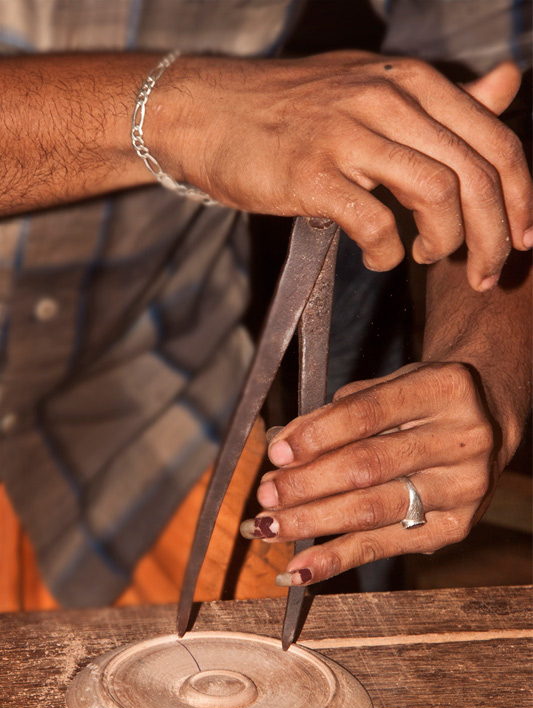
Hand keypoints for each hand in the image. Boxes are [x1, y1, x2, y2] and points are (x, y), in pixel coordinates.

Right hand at [158, 55, 531, 290]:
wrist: (208, 110)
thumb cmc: (291, 109)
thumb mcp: (376, 89)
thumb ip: (446, 98)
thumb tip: (509, 82)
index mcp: (413, 82)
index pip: (496, 140)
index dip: (520, 199)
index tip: (521, 238)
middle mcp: (388, 100)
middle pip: (475, 175)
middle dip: (494, 237)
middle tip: (487, 274)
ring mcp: (348, 135)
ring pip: (437, 195)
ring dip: (447, 244)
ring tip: (428, 259)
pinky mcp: (311, 174)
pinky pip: (375, 223)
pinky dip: (387, 253)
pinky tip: (379, 257)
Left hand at [240, 363, 499, 585]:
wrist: (486, 421)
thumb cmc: (422, 402)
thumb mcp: (385, 388)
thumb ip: (335, 413)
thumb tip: (281, 446)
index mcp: (443, 390)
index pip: (368, 414)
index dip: (317, 435)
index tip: (278, 452)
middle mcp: (461, 440)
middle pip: (367, 468)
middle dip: (307, 485)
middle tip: (266, 495)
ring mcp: (462, 488)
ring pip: (372, 512)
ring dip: (312, 523)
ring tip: (270, 527)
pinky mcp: (454, 528)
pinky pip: (384, 547)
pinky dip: (335, 559)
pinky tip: (298, 568)